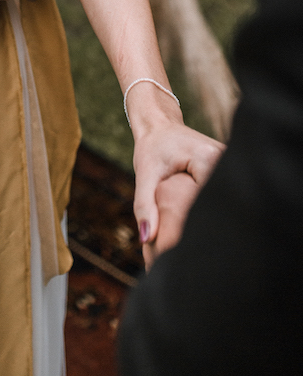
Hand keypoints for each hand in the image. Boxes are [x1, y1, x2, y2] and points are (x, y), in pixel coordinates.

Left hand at [130, 93, 223, 264]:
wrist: (161, 126)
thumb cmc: (152, 147)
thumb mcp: (145, 174)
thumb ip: (144, 205)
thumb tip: (147, 238)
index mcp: (208, 158)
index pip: (210, 201)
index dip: (200, 225)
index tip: (189, 245)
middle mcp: (225, 159)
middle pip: (221, 202)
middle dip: (209, 224)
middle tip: (198, 250)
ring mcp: (230, 164)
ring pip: (226, 200)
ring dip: (213, 217)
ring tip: (207, 241)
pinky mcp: (228, 170)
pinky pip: (223, 194)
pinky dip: (213, 208)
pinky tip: (206, 225)